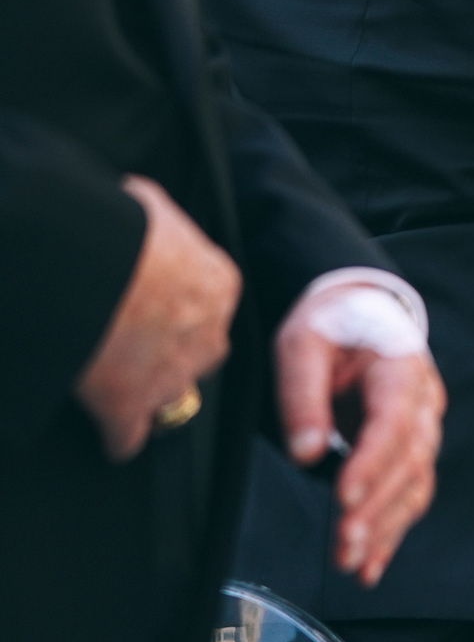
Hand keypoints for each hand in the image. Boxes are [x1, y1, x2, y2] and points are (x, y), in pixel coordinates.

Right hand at [75, 177, 239, 462]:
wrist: (87, 260)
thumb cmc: (119, 225)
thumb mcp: (150, 205)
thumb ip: (159, 218)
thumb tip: (145, 206)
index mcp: (218, 285)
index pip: (209, 306)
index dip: (177, 311)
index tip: (151, 309)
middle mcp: (208, 335)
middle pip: (197, 354)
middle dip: (169, 353)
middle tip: (128, 341)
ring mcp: (171, 375)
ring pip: (171, 396)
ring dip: (146, 392)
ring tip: (109, 378)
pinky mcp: (129, 406)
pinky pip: (130, 436)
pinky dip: (117, 436)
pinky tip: (107, 433)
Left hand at [273, 289, 444, 587]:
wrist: (360, 311)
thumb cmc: (331, 323)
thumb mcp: (303, 342)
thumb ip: (302, 393)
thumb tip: (306, 452)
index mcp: (401, 369)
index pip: (393, 422)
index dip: (371, 462)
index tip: (343, 496)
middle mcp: (424, 404)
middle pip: (409, 464)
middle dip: (377, 509)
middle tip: (344, 544)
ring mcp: (422, 430)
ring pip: (415, 486)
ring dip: (386, 529)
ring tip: (353, 564)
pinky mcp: (409, 451)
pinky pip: (409, 495)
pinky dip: (391, 531)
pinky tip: (371, 563)